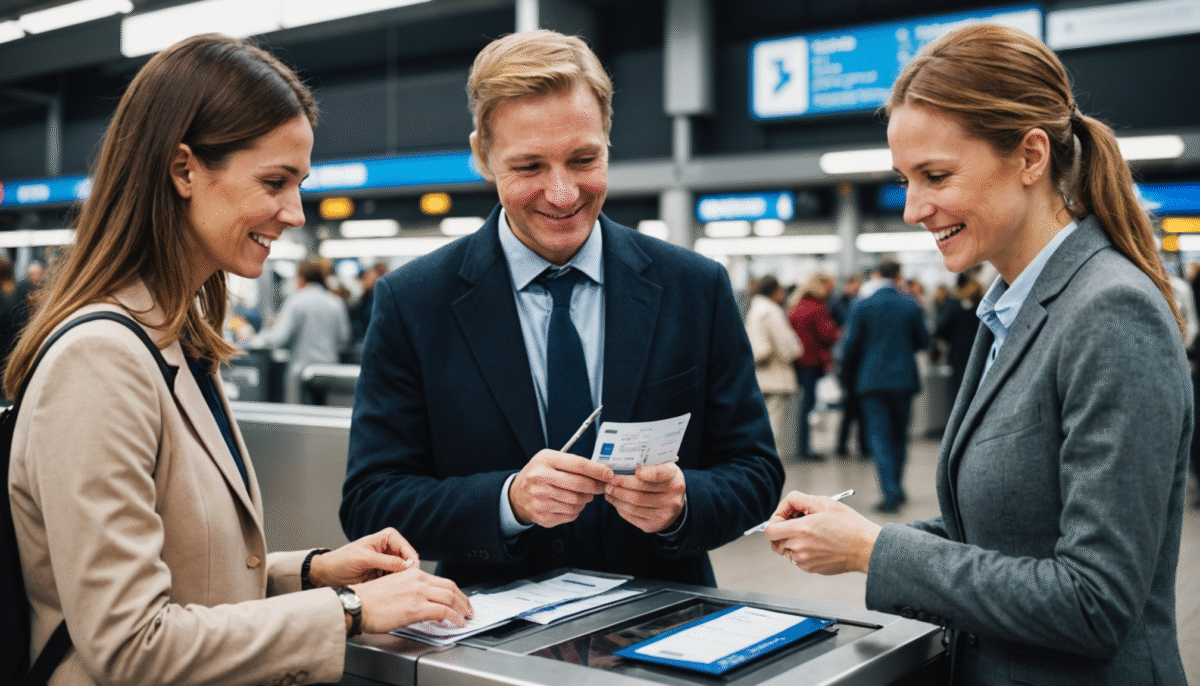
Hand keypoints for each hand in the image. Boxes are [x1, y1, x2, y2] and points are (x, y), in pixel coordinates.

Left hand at [308, 528, 417, 587]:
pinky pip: (395, 581)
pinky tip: (392, 591)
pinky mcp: (383, 575)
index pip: (406, 549)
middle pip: (408, 561)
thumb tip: (407, 565)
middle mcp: (390, 549)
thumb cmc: (341, 561)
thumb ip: (386, 561)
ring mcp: (387, 563)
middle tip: (407, 585)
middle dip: (408, 573)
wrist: (327, 574)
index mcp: (387, 538)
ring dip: (402, 581)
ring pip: (403, 573)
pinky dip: (395, 586)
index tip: (411, 575)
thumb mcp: (364, 559)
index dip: (411, 562)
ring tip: (398, 590)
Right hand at [354, 567, 473, 632]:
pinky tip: (458, 623)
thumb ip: (409, 589)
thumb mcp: (392, 585)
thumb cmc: (368, 599)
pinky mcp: (416, 608)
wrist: (355, 604)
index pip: (441, 581)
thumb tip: (420, 601)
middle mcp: (418, 580)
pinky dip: (455, 618)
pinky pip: (444, 612)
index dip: (455, 592)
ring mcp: (418, 593)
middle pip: (451, 587)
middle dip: (464, 600)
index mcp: (412, 573)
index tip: (459, 600)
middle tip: (469, 609)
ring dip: (463, 609)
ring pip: (451, 598)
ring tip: (467, 617)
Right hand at [509, 450, 613, 527]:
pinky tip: (572, 503)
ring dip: (586, 499)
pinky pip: (570, 515)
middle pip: (579, 485)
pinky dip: (577, 510)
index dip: (597, 470)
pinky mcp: (542, 515)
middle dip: (596, 486)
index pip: (578, 465)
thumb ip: (574, 463)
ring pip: (577, 502)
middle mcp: (540, 479)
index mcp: (545, 461)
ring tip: (585, 495)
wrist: (517, 494)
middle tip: (602, 486)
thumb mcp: (551, 460)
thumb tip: (601, 470)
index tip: (609, 473)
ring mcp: (540, 499)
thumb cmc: (539, 474)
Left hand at [604, 462, 685, 532]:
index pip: (659, 474)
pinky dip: (621, 509)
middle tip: (609, 480)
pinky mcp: (655, 525)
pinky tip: (615, 501)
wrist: (675, 502)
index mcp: (674, 478)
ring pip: (635, 506)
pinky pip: (633, 517)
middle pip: (641, 491)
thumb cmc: (663, 480)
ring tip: (608, 490)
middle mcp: (672, 497)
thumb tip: (623, 462)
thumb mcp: (663, 467)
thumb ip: (649, 463)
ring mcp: (665, 514)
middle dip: (621, 485)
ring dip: (617, 498)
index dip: (645, 472)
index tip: (633, 470)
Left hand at [764, 491, 880, 574]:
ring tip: (812, 532)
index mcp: (801, 530)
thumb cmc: (850, 526)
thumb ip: (799, 500)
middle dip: (782, 531)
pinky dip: (802, 550)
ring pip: (786, 550)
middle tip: (797, 523)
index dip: (774, 521)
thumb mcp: (824, 502)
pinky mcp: (811, 569)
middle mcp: (799, 547)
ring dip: (792, 541)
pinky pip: (798, 559)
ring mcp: (804, 560)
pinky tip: (818, 542)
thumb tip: (787, 503)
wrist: (866, 548)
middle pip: (775, 541)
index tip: (784, 517)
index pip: (769, 530)